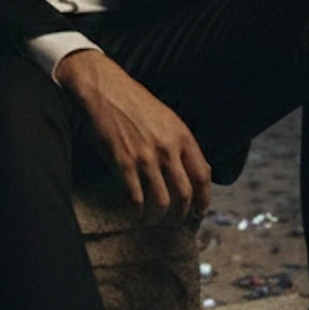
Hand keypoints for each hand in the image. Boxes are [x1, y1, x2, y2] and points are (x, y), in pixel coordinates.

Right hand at [54, 50, 210, 220]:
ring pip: (162, 201)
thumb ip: (183, 145)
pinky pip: (135, 197)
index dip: (204, 200)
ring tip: (154, 219)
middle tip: (177, 221)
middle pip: (185, 194)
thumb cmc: (136, 103)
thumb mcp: (169, 119)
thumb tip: (202, 170)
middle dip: (183, 214)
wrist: (104, 88)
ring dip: (159, 216)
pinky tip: (135, 212)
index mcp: (182, 136)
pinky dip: (137, 211)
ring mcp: (145, 157)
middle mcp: (167, 148)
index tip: (199, 212)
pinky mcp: (122, 162)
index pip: (203, 177)